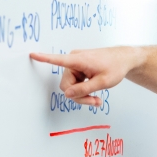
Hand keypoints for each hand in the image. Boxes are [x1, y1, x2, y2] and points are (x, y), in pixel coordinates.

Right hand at [30, 47, 144, 106]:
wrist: (124, 59)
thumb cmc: (115, 67)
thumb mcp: (103, 82)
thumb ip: (84, 89)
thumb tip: (67, 94)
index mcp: (78, 60)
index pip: (58, 60)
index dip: (44, 58)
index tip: (32, 54)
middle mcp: (74, 60)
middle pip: (67, 85)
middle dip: (79, 96)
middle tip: (94, 102)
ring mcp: (76, 65)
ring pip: (71, 87)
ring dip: (83, 95)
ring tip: (97, 99)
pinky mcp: (78, 69)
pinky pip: (75, 84)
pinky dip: (84, 91)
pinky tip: (95, 95)